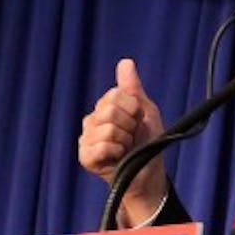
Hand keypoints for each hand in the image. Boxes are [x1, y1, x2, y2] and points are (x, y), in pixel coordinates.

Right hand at [78, 58, 167, 225]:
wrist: (149, 172)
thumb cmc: (148, 142)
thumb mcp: (146, 111)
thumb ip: (133, 88)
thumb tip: (125, 62)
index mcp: (104, 107)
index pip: (115, 95)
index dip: (133, 109)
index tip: (138, 120)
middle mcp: (92, 121)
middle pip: (110, 110)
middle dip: (129, 125)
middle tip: (132, 136)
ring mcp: (86, 139)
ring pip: (108, 129)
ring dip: (125, 140)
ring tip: (125, 148)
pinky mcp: (85, 157)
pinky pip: (101, 147)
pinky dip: (116, 152)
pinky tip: (117, 158)